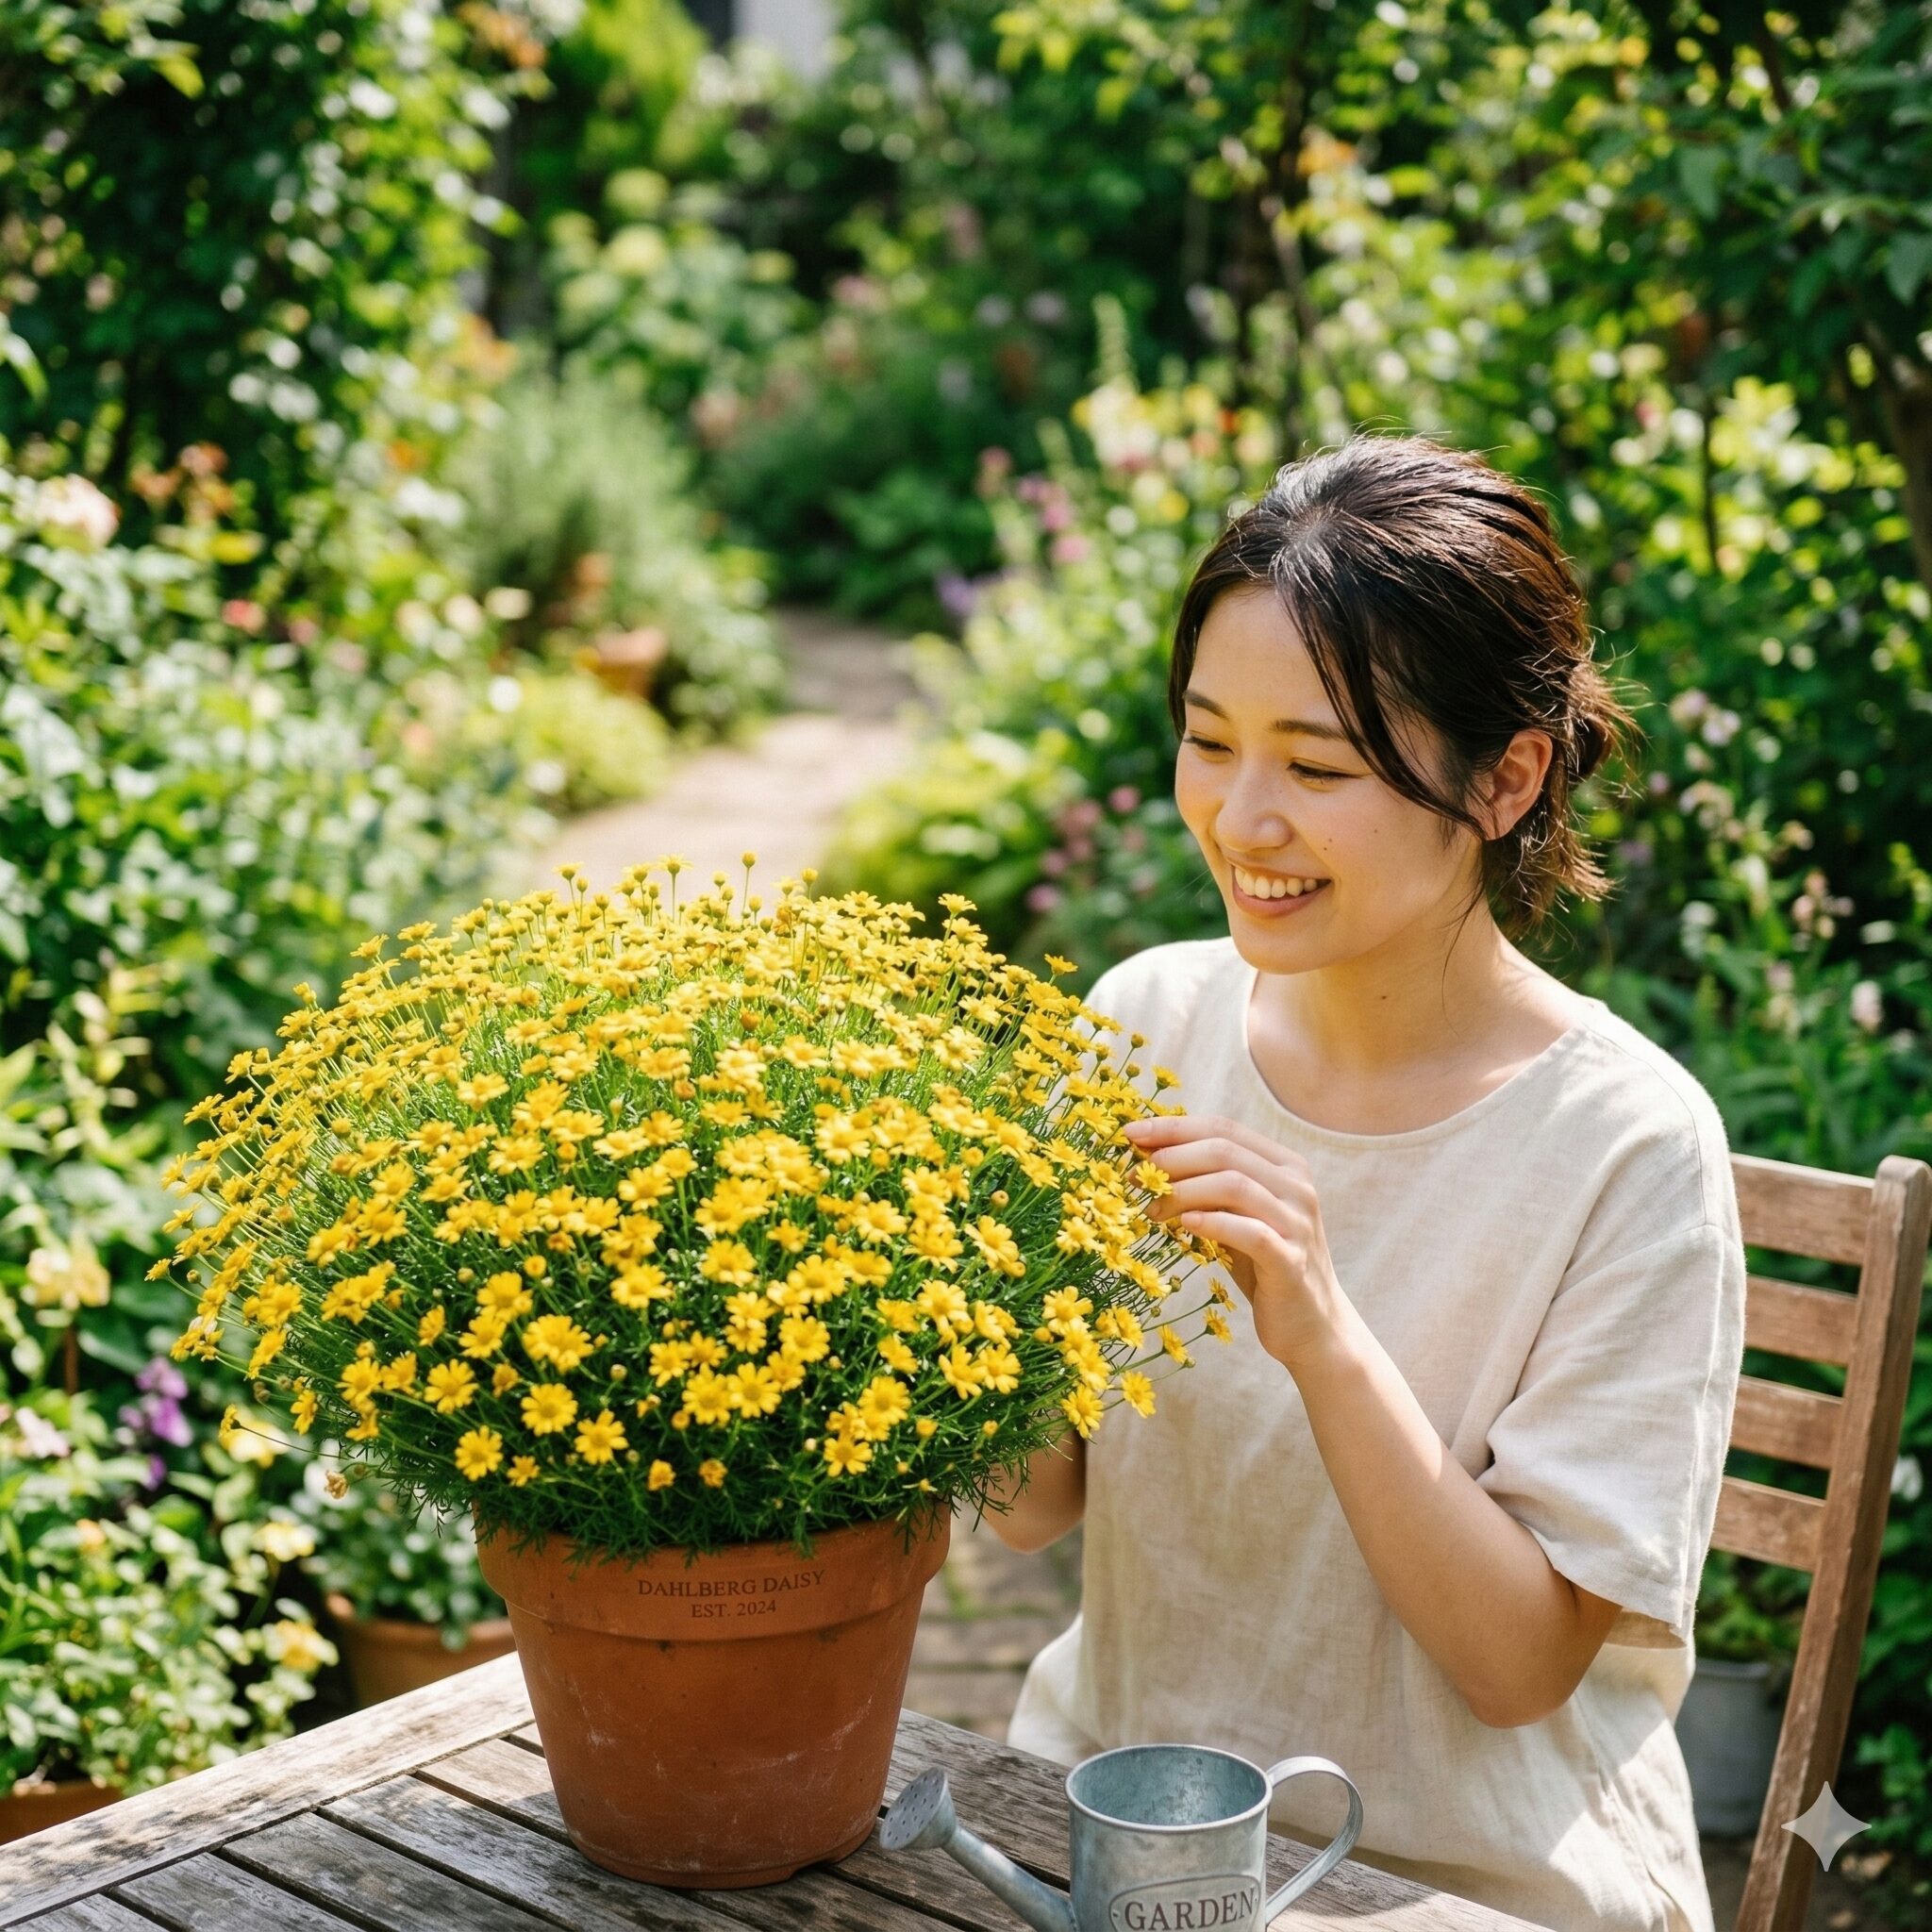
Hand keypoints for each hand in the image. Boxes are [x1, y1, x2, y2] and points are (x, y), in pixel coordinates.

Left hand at [1123, 1113, 1353, 1374]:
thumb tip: (1146, 1156)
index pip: (1224, 1128)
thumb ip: (1207, 1186)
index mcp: (1285, 1165)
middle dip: (1171, 1157)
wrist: (1310, 1324)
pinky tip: (1185, 1225)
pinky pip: (1250, 1233)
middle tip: (1135, 1175)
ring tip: (1151, 1208)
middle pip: (1224, 1151)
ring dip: (1183, 1191)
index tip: (1130, 1133)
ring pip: (1234, 1185)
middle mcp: (1297, 1186)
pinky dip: (1213, 1223)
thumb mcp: (1236, 1217)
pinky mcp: (1292, 1261)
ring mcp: (1298, 1223)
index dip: (1174, 1128)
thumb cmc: (1262, 1265)